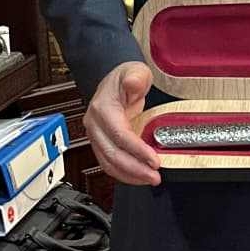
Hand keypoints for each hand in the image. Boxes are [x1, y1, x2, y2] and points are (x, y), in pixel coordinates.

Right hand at [84, 60, 160, 185]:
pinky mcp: (101, 143)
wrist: (116, 81)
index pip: (119, 134)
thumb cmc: (126, 77)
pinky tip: (138, 177)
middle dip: (135, 168)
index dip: (137, 150)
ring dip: (129, 175)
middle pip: (112, 153)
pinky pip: (109, 163)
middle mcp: (95, 124)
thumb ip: (136, 77)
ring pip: (108, 162)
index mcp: (103, 108)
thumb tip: (133, 83)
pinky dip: (124, 173)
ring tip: (150, 179)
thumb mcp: (135, 71)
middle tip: (155, 176)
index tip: (154, 160)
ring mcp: (96, 135)